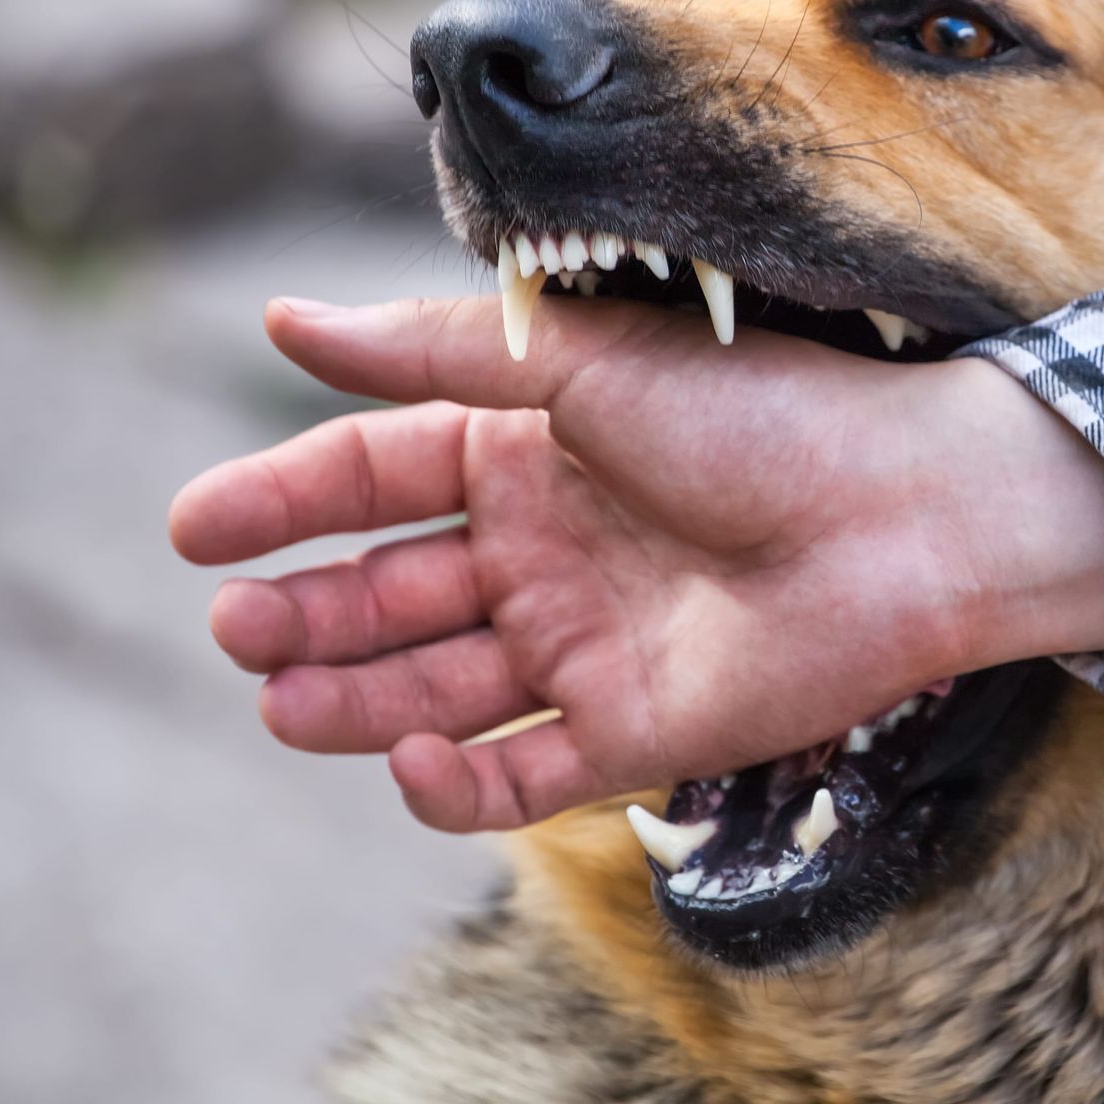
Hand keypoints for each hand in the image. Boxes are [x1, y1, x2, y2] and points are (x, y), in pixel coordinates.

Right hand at [169, 296, 1103, 831]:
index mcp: (532, 449)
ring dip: (353, 696)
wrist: (910, 512)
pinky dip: (455, 781)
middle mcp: (550, 549)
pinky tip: (406, 757)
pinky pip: (522, 773)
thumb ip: (434, 355)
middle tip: (236, 628)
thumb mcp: (583, 361)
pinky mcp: (636, 731)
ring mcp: (588, 644)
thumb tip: (282, 322)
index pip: (377, 475)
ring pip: (436, 684)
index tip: (194, 530)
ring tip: (278, 696)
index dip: (284, 501)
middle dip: (307, 610)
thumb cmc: (762, 412)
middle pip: (393, 590)